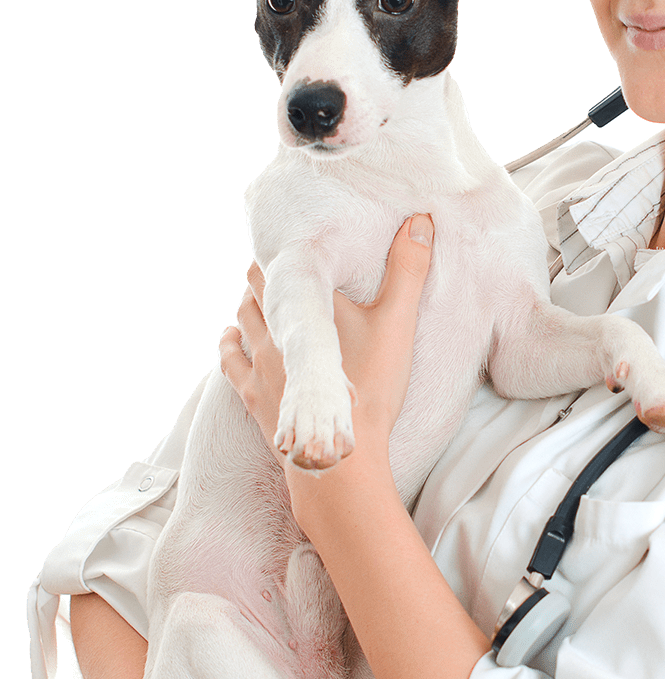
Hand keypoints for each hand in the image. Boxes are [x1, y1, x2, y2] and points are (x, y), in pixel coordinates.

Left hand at [218, 213, 433, 463]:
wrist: (342, 458)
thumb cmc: (373, 389)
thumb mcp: (398, 324)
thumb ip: (409, 270)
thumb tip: (421, 220)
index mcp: (307, 306)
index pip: (281, 262)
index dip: (284, 249)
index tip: (290, 236)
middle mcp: (275, 329)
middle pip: (257, 287)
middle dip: (267, 274)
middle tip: (281, 264)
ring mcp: (260, 363)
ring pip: (242, 319)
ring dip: (249, 303)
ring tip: (261, 294)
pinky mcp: (254, 395)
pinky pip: (230, 361)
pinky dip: (229, 343)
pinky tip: (231, 336)